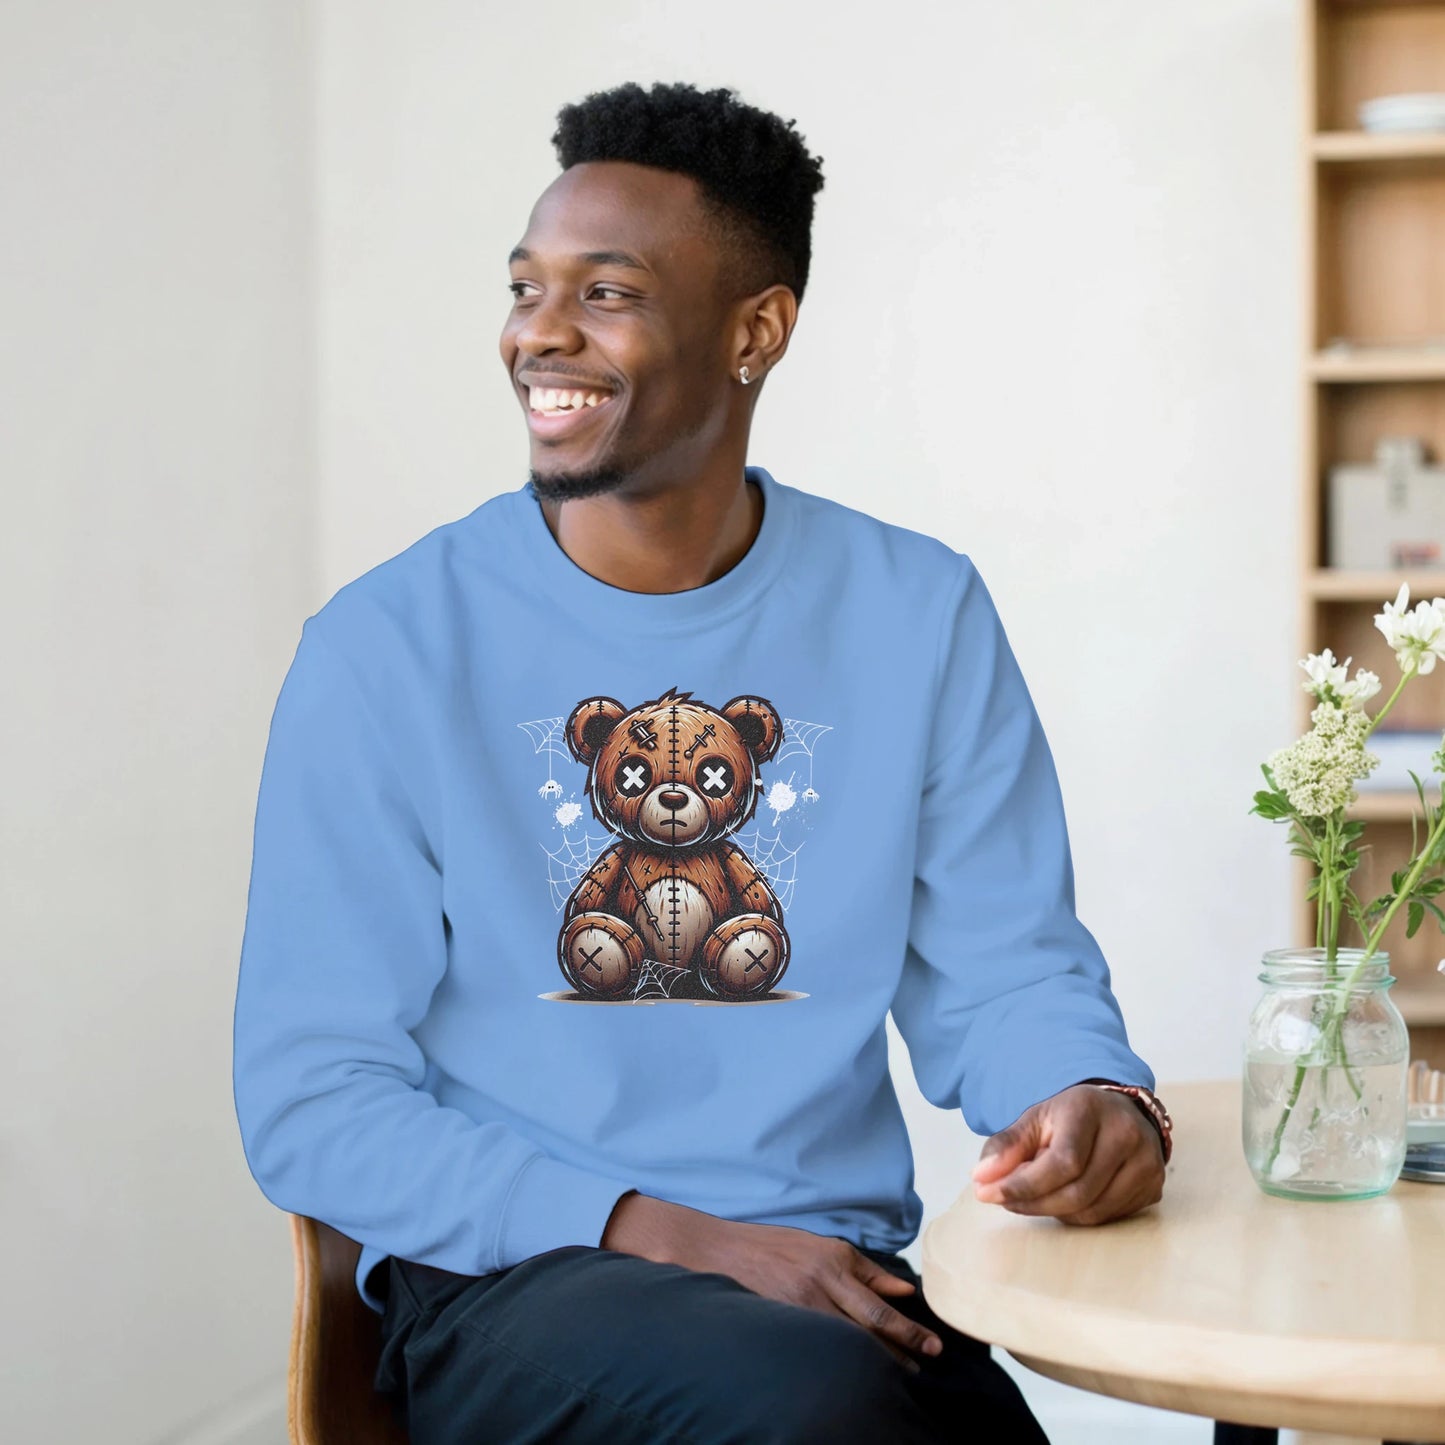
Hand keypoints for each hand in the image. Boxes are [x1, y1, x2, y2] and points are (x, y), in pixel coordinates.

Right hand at [600, 1193, 942, 1371]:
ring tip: (894, 1382)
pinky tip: (850, 1377)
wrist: (717, 1250)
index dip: (907, 1331)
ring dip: (872, 1365)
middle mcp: (816, 1285)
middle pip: (866, 1330)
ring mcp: (796, 1308)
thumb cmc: (774, 1246)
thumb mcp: (822, 1246)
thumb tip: (905, 1289)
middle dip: (897, 1354)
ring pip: (843, 1344)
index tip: (932, 1348)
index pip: (878, 1305)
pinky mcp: (778, 1323)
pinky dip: (837, 1363)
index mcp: (831, 1262)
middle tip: (920, 1374)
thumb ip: (865, 1269)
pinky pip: (815, 1348)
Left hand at [970, 1082, 1165, 1224]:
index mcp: (1091, 1110)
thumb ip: (1007, 1146)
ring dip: (1054, 1211)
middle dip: (1033, 1203)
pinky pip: (1109, 1217)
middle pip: (1077, 1192)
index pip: (1062, 1162)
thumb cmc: (1069, 1118)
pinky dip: (1078, 1215)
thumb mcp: (1034, 1120)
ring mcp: (1147, 1162)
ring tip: (1035, 1195)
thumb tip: (981, 1179)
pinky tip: (1064, 1198)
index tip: (988, 1194)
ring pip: (1092, 1211)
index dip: (1024, 1185)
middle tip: (1005, 1200)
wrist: (1117, 1112)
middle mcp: (1127, 1134)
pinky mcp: (1154, 1186)